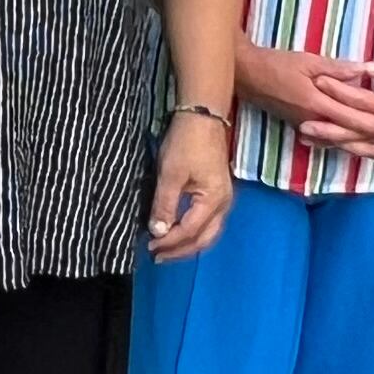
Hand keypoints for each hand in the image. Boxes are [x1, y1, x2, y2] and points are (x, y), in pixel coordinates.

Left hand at [149, 112, 233, 259]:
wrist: (202, 116)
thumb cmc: (186, 143)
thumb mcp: (170, 174)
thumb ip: (165, 205)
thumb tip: (158, 232)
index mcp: (213, 200)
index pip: (190, 231)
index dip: (169, 242)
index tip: (150, 246)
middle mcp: (224, 204)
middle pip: (204, 239)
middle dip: (180, 251)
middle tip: (158, 257)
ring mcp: (223, 199)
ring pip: (208, 233)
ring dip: (187, 244)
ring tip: (166, 250)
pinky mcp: (218, 193)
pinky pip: (208, 223)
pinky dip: (193, 232)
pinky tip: (178, 233)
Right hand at [236, 41, 373, 159]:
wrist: (246, 75)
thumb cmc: (276, 64)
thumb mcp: (308, 61)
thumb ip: (336, 69)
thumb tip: (362, 71)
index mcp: (316, 101)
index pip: (350, 116)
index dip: (372, 123)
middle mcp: (311, 118)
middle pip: (345, 136)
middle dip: (368, 145)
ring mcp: (303, 123)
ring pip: (334, 141)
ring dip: (355, 148)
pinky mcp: (296, 124)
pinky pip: (321, 139)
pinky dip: (336, 145)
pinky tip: (345, 148)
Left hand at [304, 59, 373, 138]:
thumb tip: (366, 67)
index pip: (360, 100)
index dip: (339, 90)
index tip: (318, 81)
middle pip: (352, 128)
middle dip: (327, 126)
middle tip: (302, 122)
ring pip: (354, 139)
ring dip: (330, 138)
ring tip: (305, 135)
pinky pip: (360, 140)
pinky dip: (342, 141)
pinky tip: (323, 140)